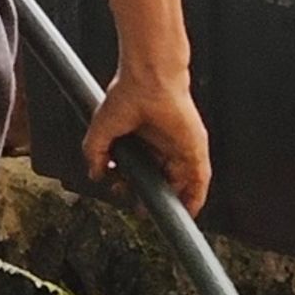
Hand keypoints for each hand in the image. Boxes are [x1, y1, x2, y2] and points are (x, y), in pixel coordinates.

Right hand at [81, 65, 211, 215]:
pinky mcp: (194, 150)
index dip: (129, 181)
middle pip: (159, 176)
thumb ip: (96, 153)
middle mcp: (163, 143)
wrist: (149, 80)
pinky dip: (195, 197)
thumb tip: (95, 173)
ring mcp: (180, 147)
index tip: (119, 188)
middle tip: (137, 207)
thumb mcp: (102, 129)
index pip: (139, 166)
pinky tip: (188, 210)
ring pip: (180, 181)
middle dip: (148, 194)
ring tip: (160, 214)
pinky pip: (199, 180)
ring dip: (172, 200)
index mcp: (143, 137)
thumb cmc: (128, 94)